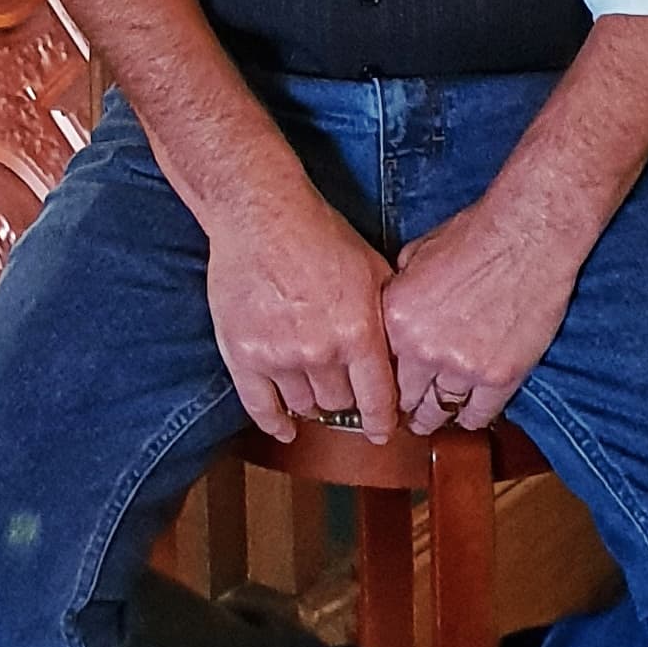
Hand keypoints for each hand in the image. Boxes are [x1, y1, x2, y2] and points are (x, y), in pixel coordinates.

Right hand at [205, 181, 397, 445]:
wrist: (261, 214)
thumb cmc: (319, 233)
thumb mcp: (373, 268)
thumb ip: (388, 315)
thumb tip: (404, 352)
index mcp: (358, 332)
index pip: (378, 399)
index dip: (383, 421)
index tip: (383, 432)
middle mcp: (321, 352)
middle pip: (340, 404)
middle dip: (346, 397)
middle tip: (344, 387)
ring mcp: (279, 357)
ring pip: (304, 406)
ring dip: (312, 401)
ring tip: (313, 386)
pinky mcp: (243, 355)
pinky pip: (260, 407)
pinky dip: (274, 423)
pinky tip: (285, 428)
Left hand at [383, 189, 586, 436]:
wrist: (527, 233)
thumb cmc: (476, 234)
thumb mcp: (417, 254)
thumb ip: (400, 292)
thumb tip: (395, 312)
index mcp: (396, 317)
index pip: (377, 368)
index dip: (383, 380)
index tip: (386, 390)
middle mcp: (422, 348)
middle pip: (404, 398)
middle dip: (406, 404)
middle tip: (409, 410)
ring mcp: (462, 366)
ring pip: (439, 411)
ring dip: (436, 414)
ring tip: (435, 416)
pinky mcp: (499, 377)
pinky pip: (478, 415)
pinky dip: (472, 417)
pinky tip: (469, 412)